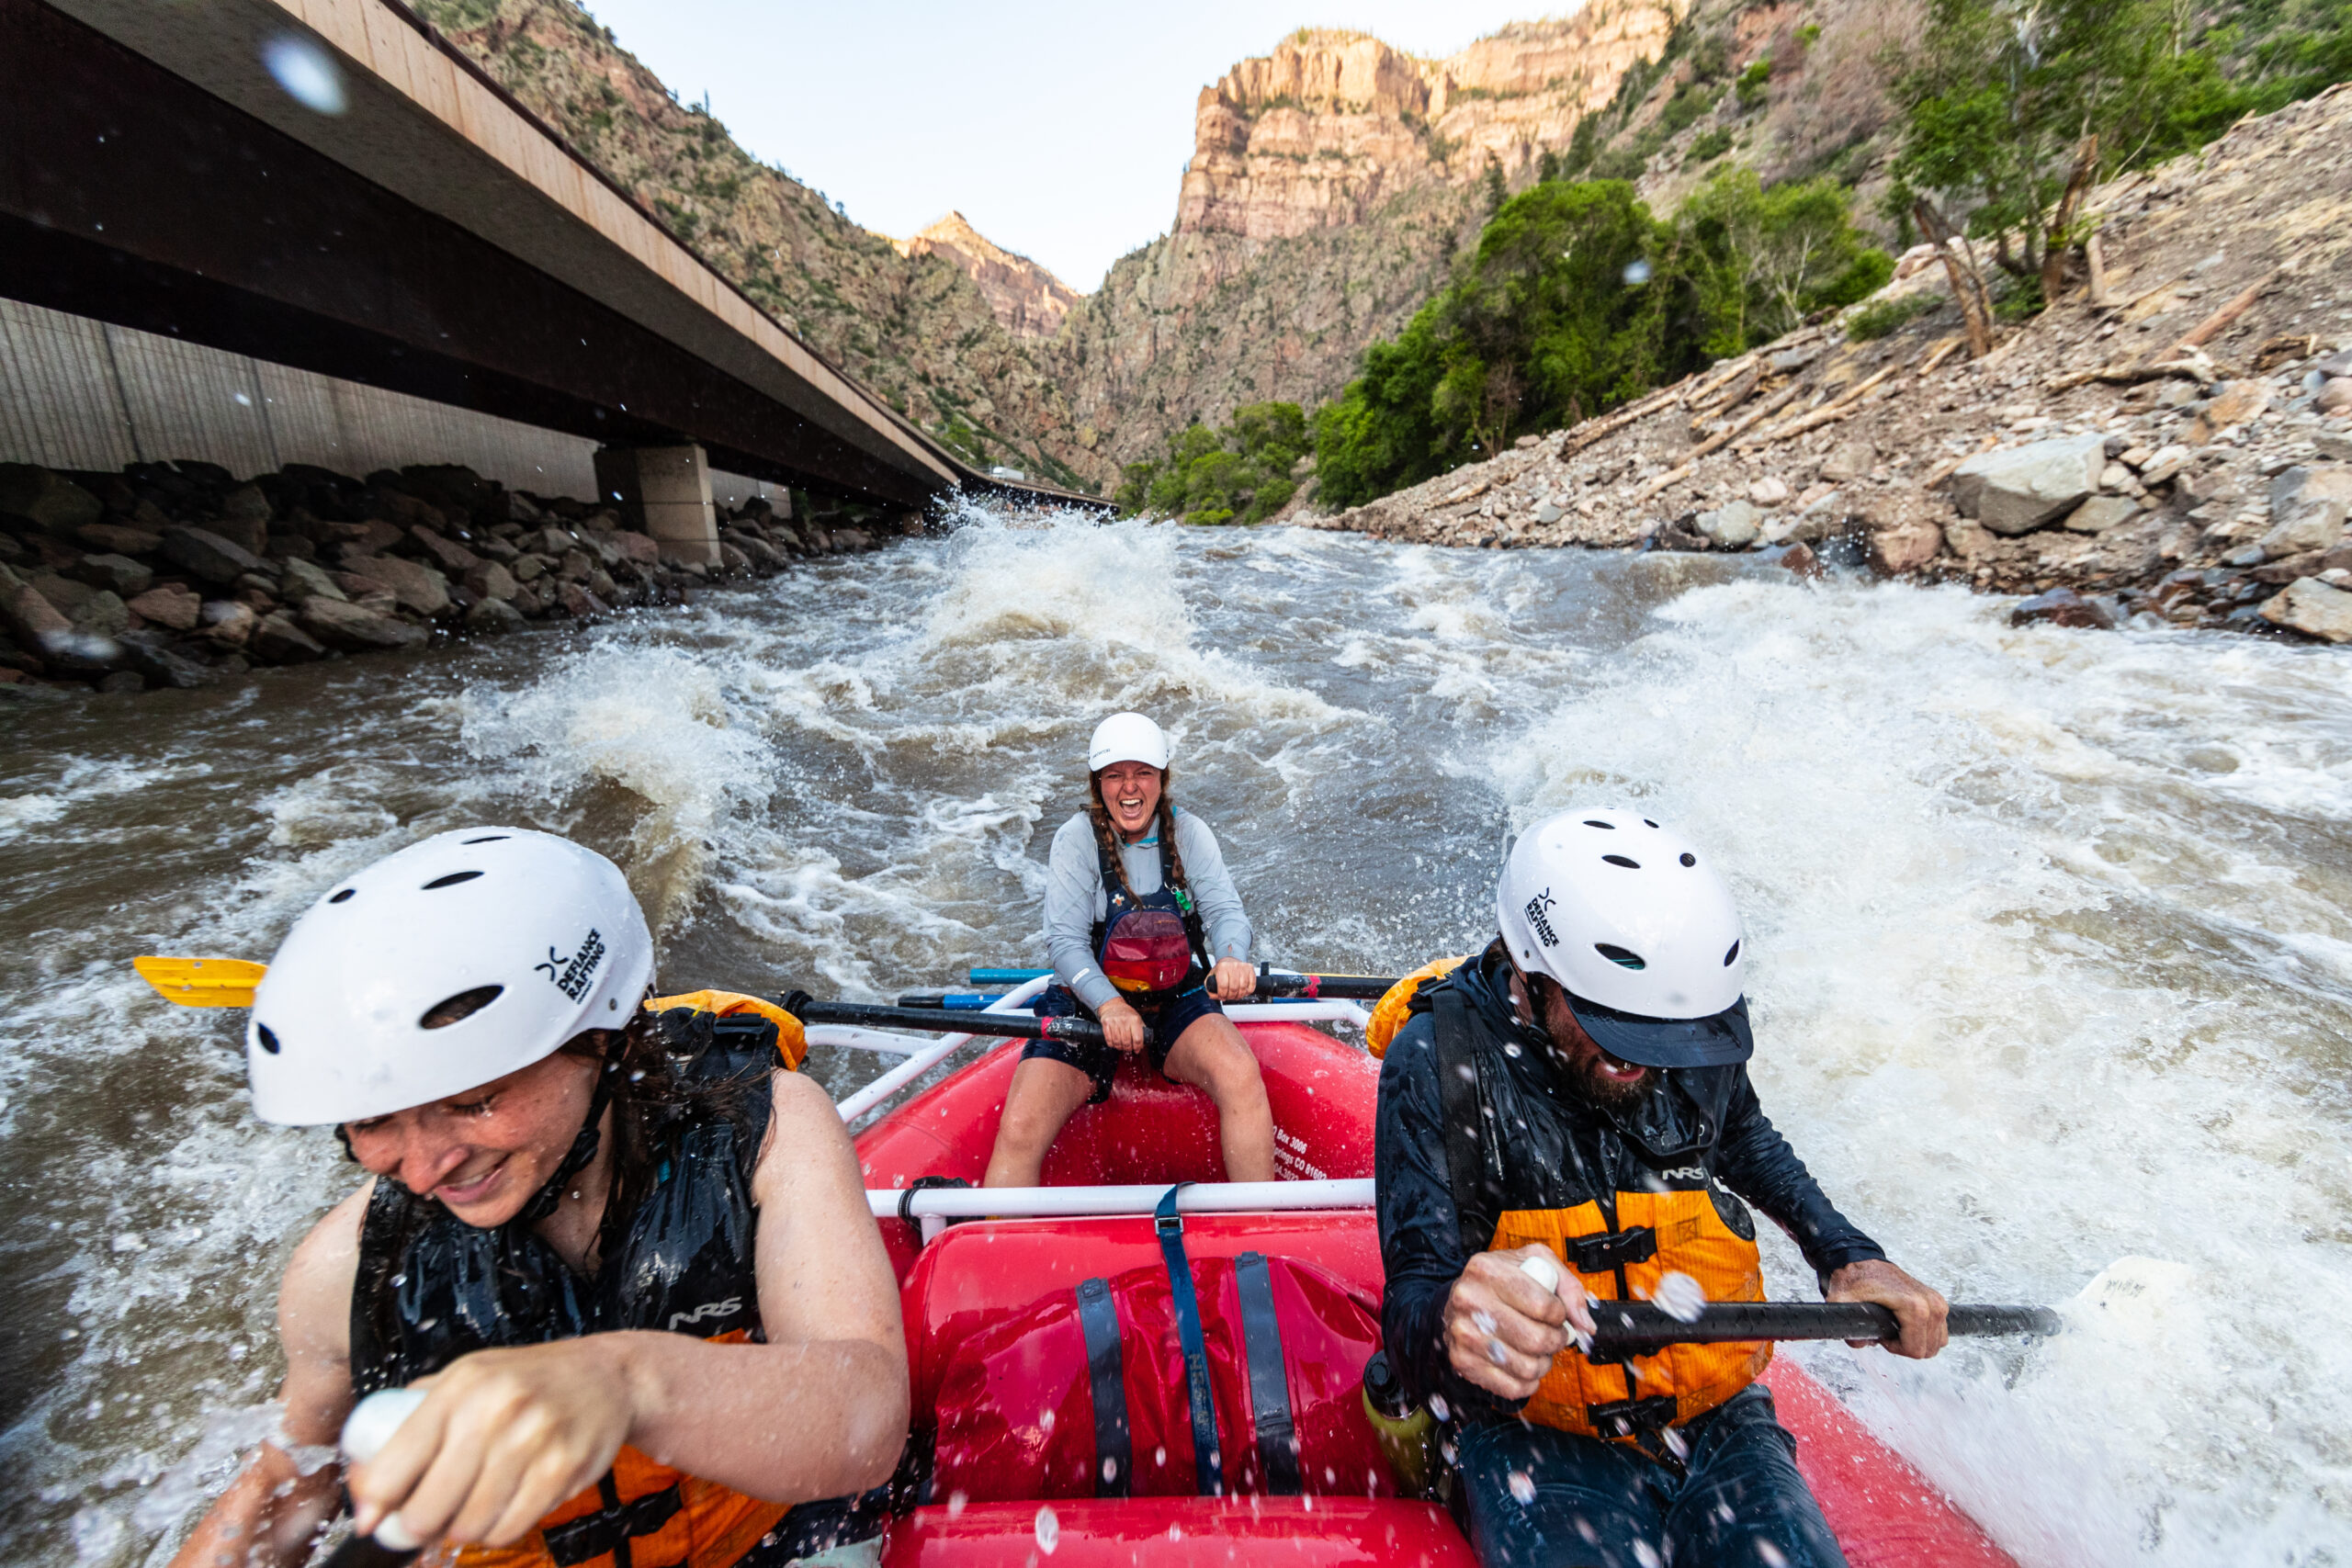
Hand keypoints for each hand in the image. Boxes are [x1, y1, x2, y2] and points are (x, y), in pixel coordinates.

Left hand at [349, 1339, 637, 1547]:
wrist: (607, 1375)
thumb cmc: (527, 1380)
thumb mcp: (469, 1375)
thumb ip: (417, 1413)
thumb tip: (361, 1473)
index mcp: (459, 1387)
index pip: (393, 1463)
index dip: (372, 1503)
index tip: (371, 1517)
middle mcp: (493, 1411)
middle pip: (427, 1507)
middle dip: (416, 1528)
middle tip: (422, 1523)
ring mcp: (531, 1441)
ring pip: (468, 1525)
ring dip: (461, 1530)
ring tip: (467, 1511)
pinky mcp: (562, 1469)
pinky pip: (510, 1528)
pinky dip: (497, 1531)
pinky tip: (500, 1511)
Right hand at [1097, 996, 1147, 1053]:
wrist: (1113, 1005)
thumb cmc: (1126, 1013)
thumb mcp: (1137, 1017)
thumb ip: (1141, 1028)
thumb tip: (1144, 1041)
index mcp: (1134, 1020)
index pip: (1137, 1038)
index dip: (1138, 1047)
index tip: (1137, 1049)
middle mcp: (1124, 1020)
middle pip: (1127, 1042)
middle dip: (1128, 1048)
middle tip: (1129, 1049)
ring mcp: (1114, 1022)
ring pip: (1117, 1042)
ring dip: (1120, 1047)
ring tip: (1122, 1047)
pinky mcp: (1106, 1024)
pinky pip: (1109, 1039)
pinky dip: (1112, 1044)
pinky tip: (1114, 1044)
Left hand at [1210, 959, 1256, 1000]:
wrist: (1229, 960)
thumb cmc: (1221, 970)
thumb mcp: (1212, 977)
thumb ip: (1210, 988)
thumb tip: (1214, 997)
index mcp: (1222, 967)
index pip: (1223, 986)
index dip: (1222, 995)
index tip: (1222, 997)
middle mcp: (1233, 966)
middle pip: (1234, 988)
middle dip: (1231, 996)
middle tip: (1229, 997)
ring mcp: (1243, 967)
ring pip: (1243, 987)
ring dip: (1239, 995)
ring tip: (1236, 996)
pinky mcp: (1250, 969)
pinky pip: (1252, 984)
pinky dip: (1248, 991)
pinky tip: (1244, 992)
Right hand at [1441, 1246, 1594, 1400]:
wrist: (1462, 1300)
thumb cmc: (1503, 1281)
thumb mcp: (1536, 1264)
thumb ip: (1568, 1287)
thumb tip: (1585, 1325)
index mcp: (1487, 1269)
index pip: (1543, 1305)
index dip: (1561, 1315)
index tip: (1558, 1314)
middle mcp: (1469, 1300)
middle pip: (1536, 1339)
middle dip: (1557, 1341)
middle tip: (1555, 1336)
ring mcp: (1463, 1333)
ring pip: (1526, 1367)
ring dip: (1544, 1363)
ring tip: (1540, 1351)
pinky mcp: (1463, 1361)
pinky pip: (1511, 1387)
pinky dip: (1528, 1382)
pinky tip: (1526, 1366)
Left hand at [1826, 1258, 1948, 1359]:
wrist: (1863, 1261)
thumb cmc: (1856, 1279)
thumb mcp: (1843, 1301)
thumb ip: (1846, 1325)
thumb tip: (1859, 1343)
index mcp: (1914, 1306)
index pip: (1915, 1350)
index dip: (1894, 1348)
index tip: (1881, 1333)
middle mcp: (1931, 1304)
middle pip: (1927, 1349)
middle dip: (1905, 1346)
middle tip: (1887, 1329)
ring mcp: (1938, 1303)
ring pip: (1935, 1343)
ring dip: (1915, 1341)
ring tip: (1895, 1326)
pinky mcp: (1939, 1302)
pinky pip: (1939, 1333)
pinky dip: (1923, 1334)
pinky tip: (1905, 1324)